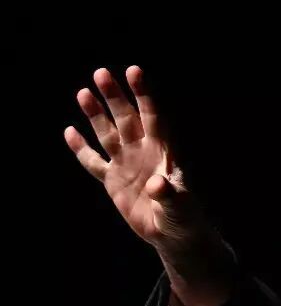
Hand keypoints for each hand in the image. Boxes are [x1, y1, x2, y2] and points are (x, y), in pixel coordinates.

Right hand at [64, 65, 222, 249]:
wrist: (173, 235)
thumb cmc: (185, 218)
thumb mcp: (181, 207)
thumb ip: (171, 195)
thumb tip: (158, 185)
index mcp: (164, 153)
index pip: (153, 117)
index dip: (143, 95)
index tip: (134, 71)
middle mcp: (143, 153)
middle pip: (126, 119)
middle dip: (115, 97)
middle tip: (101, 73)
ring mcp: (127, 164)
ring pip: (108, 134)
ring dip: (96, 114)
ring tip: (83, 92)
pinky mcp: (113, 181)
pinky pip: (93, 161)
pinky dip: (81, 148)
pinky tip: (70, 131)